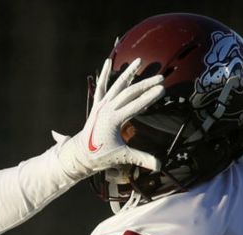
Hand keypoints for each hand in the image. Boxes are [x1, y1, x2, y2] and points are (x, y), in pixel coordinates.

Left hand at [55, 58, 163, 178]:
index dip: (149, 97)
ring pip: (117, 85)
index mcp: (113, 119)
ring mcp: (101, 105)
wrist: (80, 154)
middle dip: (146, 84)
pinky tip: (108, 61)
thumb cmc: (100, 155)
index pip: (135, 105)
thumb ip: (141, 159)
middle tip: (161, 78)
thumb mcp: (122, 157)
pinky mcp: (98, 105)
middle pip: (129, 92)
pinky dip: (105, 74)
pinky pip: (101, 86)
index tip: (162, 89)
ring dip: (128, 72)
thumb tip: (158, 166)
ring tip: (138, 61)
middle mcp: (107, 109)